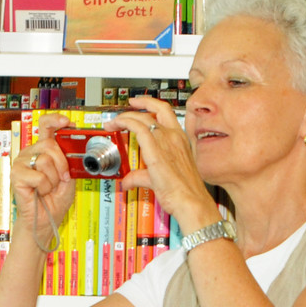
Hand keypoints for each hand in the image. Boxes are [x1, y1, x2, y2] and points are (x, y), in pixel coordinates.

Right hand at [12, 113, 75, 243]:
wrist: (46, 219)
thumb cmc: (55, 199)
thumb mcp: (69, 176)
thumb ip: (70, 160)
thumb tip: (76, 145)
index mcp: (42, 150)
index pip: (45, 126)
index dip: (55, 120)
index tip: (67, 122)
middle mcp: (30, 153)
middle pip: (49, 144)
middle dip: (61, 163)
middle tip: (62, 178)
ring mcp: (21, 163)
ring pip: (44, 160)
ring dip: (53, 179)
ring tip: (48, 187)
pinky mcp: (16, 175)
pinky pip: (38, 175)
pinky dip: (44, 187)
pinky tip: (40, 192)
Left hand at [107, 96, 218, 231]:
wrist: (191, 201)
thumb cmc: (185, 192)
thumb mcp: (160, 180)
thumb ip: (141, 177)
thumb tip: (129, 180)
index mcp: (180, 140)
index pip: (166, 114)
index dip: (151, 105)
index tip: (139, 105)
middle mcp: (174, 137)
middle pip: (155, 110)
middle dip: (138, 105)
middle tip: (125, 110)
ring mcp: (167, 141)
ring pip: (143, 117)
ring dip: (125, 116)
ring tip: (114, 122)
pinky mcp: (156, 150)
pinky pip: (138, 127)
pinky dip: (125, 122)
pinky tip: (116, 125)